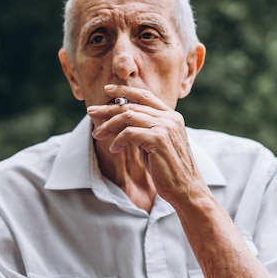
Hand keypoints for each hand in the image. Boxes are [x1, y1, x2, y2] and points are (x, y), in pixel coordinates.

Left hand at [87, 84, 207, 204]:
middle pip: (132, 105)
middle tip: (91, 112)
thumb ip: (144, 130)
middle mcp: (169, 118)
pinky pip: (129, 133)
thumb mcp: (155, 144)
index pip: (145, 96)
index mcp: (171, 116)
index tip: (107, 90)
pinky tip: (114, 148)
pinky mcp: (158, 140)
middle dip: (108, 109)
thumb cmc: (168, 169)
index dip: (124, 91)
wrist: (185, 188)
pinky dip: (117, 140)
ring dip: (109, 125)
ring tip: (97, 134)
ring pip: (128, 116)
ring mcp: (165, 127)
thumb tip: (121, 123)